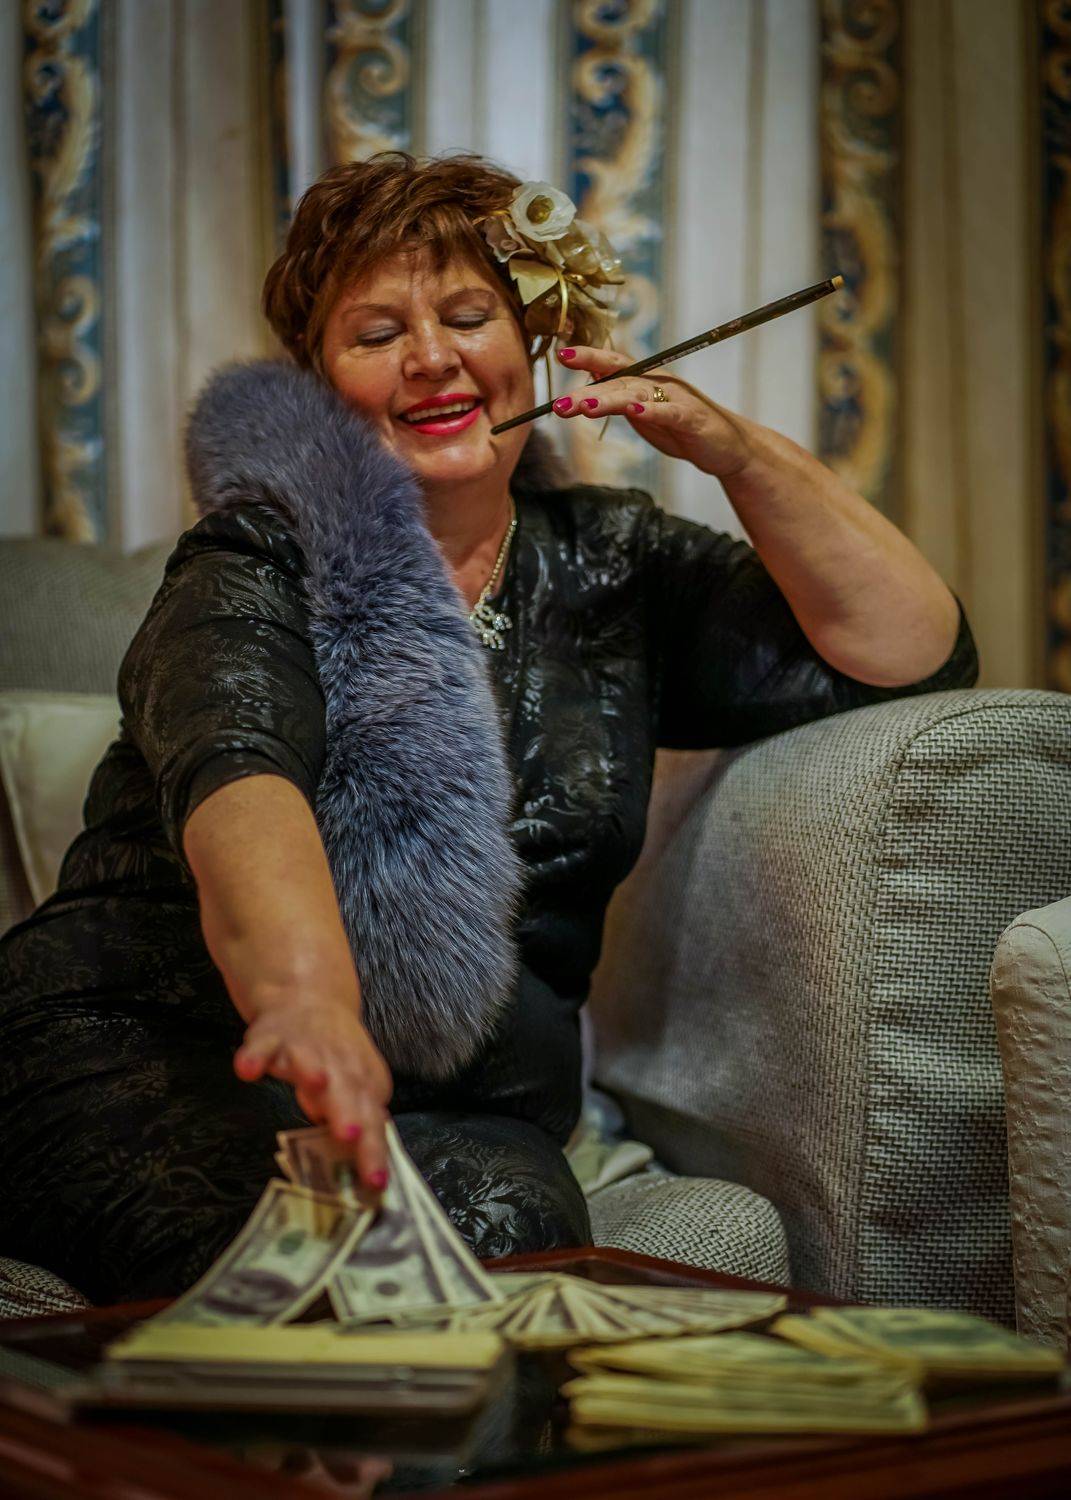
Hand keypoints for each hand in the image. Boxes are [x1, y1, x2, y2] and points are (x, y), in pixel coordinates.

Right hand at [233, 990, 392, 1191]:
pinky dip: (254, 1056)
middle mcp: (337, 1063)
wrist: (308, 999)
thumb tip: (360, 1160)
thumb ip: (357, 1120)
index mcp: (362, 1081)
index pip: (371, 1120)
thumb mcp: (355, 1087)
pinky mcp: (270, 1037)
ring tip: (315, 1089)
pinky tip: (247, 1070)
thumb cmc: (335, 1056)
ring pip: (308, 1060)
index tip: (375, 1182)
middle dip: (348, 1112)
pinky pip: (261, 1047)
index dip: (373, 1149)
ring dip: (311, 1072)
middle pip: (345, 1091)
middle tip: (351, 1136)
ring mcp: (303, 1047)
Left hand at [552, 344, 754, 478]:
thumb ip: (618, 397)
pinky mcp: (691, 420)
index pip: (613, 363)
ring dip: (609, 400)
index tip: (561, 354)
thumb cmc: (681, 429)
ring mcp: (676, 400)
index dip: (589, 357)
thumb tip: (587, 383)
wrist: (726, 447)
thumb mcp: (643, 412)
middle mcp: (659, 384)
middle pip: (618, 382)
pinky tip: (636, 412)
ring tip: (585, 407)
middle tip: (558, 405)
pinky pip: (669, 414)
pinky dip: (652, 412)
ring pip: (637, 396)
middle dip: (586, 393)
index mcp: (646, 381)